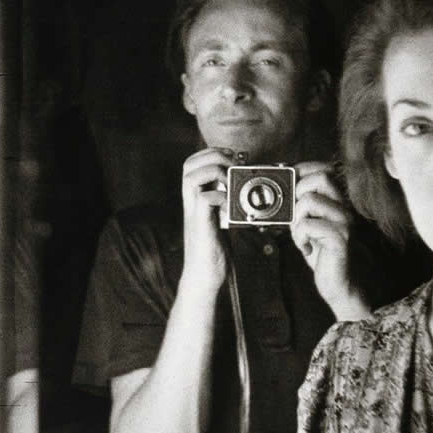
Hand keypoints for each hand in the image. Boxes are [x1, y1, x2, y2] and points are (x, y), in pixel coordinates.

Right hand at [181, 147, 231, 291]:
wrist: (205, 278)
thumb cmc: (214, 252)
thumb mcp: (221, 223)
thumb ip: (226, 206)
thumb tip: (243, 194)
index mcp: (195, 200)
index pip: (193, 165)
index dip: (210, 154)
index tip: (231, 157)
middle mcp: (191, 203)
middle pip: (189, 165)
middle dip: (212, 155)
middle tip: (233, 162)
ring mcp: (193, 212)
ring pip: (192, 176)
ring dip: (215, 170)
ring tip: (231, 179)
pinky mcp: (201, 224)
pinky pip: (205, 197)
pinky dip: (221, 193)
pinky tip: (233, 201)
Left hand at [290, 161, 368, 319]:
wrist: (339, 283)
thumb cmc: (322, 254)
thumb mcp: (307, 225)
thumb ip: (298, 207)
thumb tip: (280, 190)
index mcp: (337, 202)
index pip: (323, 170)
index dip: (302, 170)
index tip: (287, 178)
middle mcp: (344, 208)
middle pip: (321, 178)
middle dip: (298, 193)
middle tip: (295, 215)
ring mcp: (345, 222)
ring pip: (310, 200)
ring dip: (296, 219)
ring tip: (301, 236)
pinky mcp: (340, 238)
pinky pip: (309, 225)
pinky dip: (300, 237)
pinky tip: (307, 248)